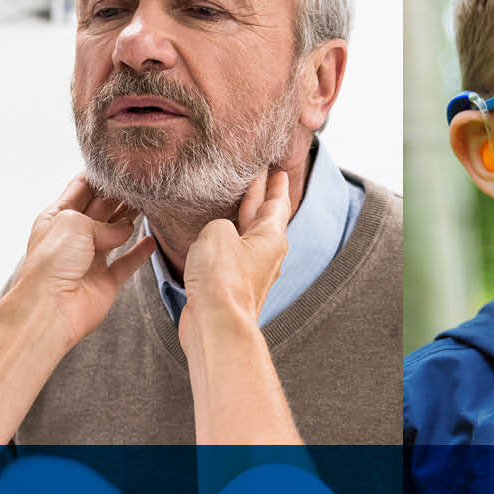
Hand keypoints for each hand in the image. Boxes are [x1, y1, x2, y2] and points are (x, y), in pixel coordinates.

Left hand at [11, 175, 155, 347]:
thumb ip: (104, 222)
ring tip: (149, 203)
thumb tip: (124, 230)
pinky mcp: (104, 282)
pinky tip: (150, 241)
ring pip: (115, 234)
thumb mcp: (74, 223)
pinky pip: (126, 263)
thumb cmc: (51, 266)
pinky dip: (139, 252)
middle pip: (101, 209)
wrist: (51, 309)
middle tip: (141, 182)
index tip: (121, 165)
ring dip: (130, 219)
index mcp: (57, 219)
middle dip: (119, 195)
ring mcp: (89, 260)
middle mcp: (73, 238)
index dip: (99, 177)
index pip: (80, 189)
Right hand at [178, 170, 290, 346]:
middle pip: (263, 217)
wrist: (216, 323)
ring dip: (241, 216)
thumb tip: (217, 233)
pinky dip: (226, 238)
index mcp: (271, 237)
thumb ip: (218, 223)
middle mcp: (266, 254)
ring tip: (232, 200)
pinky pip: (232, 253)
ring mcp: (250, 271)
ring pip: (247, 235)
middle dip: (260, 195)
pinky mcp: (232, 285)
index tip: (279, 170)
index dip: (276, 184)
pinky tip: (214, 235)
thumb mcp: (217, 233)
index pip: (277, 203)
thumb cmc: (221, 279)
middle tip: (256, 175)